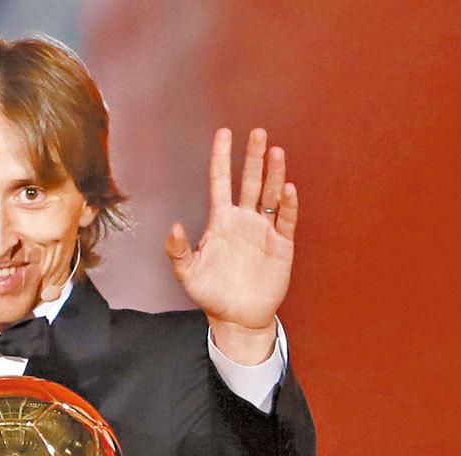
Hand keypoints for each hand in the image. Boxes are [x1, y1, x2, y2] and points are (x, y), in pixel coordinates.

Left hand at [165, 128, 297, 363]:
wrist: (237, 317)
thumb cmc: (211, 294)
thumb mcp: (187, 273)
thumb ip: (178, 251)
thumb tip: (172, 227)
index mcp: (221, 220)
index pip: (221, 181)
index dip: (222, 157)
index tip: (224, 133)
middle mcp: (243, 219)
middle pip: (250, 181)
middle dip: (253, 157)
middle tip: (257, 132)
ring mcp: (264, 230)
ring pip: (270, 195)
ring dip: (273, 174)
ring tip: (275, 152)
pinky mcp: (281, 245)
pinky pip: (286, 220)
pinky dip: (288, 205)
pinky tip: (288, 188)